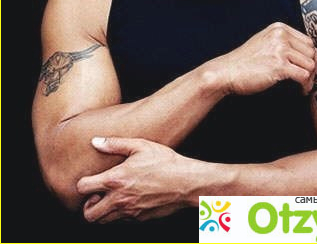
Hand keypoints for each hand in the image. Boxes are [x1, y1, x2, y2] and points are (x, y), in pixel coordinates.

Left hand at [77, 137, 194, 222]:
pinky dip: (119, 214)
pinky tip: (128, 200)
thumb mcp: (140, 146)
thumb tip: (96, 141)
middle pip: (89, 214)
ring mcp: (129, 212)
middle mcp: (119, 199)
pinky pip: (121, 222)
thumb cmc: (165, 162)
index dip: (82, 184)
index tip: (90, 180)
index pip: (83, 188)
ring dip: (102, 212)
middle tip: (97, 195)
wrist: (186, 182)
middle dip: (88, 206)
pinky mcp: (139, 219)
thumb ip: (115, 144)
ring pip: (103, 221)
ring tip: (112, 198)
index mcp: (116, 180)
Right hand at [210, 22, 316, 95]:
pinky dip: (305, 86)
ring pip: (310, 65)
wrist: (227, 72)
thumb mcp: (264, 43)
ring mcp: (280, 49)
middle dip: (313, 68)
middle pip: (311, 52)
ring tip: (303, 86)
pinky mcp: (279, 66)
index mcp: (278, 28)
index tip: (309, 68)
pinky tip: (300, 90)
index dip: (311, 57)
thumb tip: (308, 56)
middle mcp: (280, 35)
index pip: (307, 41)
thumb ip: (283, 43)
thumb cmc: (244, 62)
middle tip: (308, 80)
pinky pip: (304, 76)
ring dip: (310, 78)